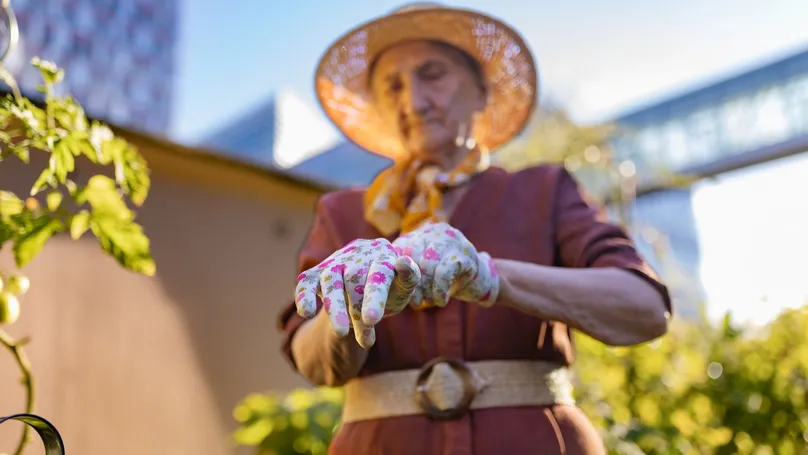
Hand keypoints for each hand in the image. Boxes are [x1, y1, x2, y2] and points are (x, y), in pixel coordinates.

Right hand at [295, 238, 419, 347]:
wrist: (368, 286)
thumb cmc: (391, 288)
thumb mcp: (403, 287)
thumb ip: (408, 278)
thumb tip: (404, 264)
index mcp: (382, 254)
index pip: (378, 274)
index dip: (374, 297)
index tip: (372, 320)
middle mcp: (356, 254)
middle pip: (353, 279)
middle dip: (355, 308)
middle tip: (362, 337)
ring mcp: (335, 262)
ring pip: (330, 280)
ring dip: (334, 308)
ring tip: (342, 334)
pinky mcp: (317, 273)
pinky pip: (306, 282)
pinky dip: (304, 296)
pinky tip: (307, 313)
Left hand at [392, 222, 498, 307]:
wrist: (479, 281)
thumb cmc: (443, 281)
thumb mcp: (421, 275)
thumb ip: (404, 274)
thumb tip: (385, 282)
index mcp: (419, 234)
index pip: (399, 250)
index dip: (398, 274)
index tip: (400, 294)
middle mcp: (433, 231)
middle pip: (411, 255)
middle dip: (412, 282)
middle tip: (416, 302)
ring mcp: (450, 239)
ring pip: (427, 264)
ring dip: (426, 288)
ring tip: (429, 301)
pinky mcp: (465, 252)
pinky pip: (444, 272)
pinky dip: (439, 290)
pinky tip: (441, 300)